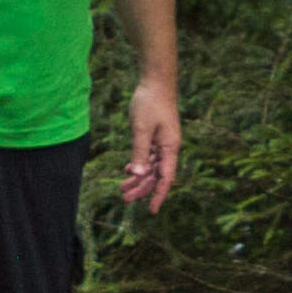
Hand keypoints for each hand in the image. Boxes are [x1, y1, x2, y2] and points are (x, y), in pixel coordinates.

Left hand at [119, 77, 180, 215]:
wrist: (155, 82)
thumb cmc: (150, 103)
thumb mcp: (141, 129)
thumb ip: (139, 152)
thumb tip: (139, 175)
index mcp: (170, 147)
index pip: (166, 178)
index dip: (159, 195)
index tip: (151, 210)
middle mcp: (168, 148)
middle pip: (156, 175)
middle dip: (142, 188)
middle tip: (124, 198)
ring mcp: (162, 142)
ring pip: (151, 167)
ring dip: (138, 178)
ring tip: (122, 188)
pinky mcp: (155, 136)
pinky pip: (148, 157)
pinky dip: (138, 165)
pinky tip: (128, 170)